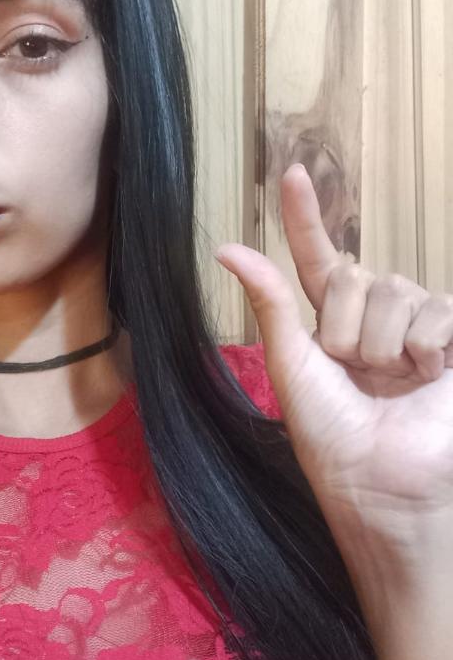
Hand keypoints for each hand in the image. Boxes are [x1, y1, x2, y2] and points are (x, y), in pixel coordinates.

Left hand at [215, 163, 452, 558]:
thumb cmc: (334, 443)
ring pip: (397, 291)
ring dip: (386, 347)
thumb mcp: (293, 368)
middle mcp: (378, 320)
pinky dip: (427, 348)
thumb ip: (271, 304)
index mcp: (332, 327)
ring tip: (393, 387)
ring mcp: (420, 330)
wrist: (382, 487)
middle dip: (349, 331)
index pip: (319, 259)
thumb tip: (227, 247)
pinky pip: (439, 312)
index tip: (295, 172)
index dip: (306, 218)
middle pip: (359, 278)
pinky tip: (429, 380)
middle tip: (358, 379)